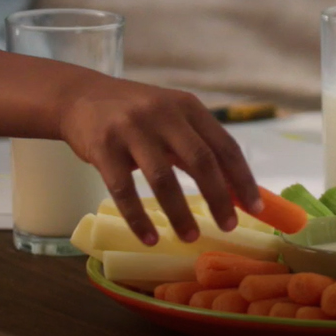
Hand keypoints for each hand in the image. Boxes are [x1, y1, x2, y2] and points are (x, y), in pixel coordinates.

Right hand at [58, 77, 262, 246]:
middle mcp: (163, 114)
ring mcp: (131, 129)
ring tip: (191, 236)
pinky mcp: (103, 147)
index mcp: (187, 107)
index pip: (224, 145)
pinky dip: (138, 218)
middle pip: (200, 161)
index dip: (242, 178)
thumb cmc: (135, 114)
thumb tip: (234, 189)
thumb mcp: (171, 117)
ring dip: (180, 213)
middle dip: (219, 198)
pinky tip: (150, 238)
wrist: (80, 97)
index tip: (255, 208)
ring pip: (163, 178)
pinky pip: (123, 190)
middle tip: (229, 226)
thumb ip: (199, 145)